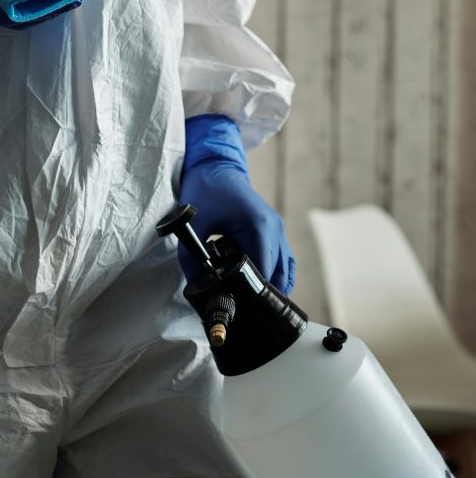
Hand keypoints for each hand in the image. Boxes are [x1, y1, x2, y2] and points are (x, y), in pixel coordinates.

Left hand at [179, 115, 296, 294]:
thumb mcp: (192, 228)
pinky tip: (261, 288)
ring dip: (270, 286)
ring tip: (250, 302)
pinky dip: (276, 275)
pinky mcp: (275, 230)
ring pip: (284, 270)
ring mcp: (278, 229)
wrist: (214, 166)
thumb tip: (198, 289)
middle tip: (242, 310)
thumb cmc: (203, 192)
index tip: (235, 307)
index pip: (262, 274)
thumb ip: (193, 261)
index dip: (249, 294)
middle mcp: (275, 229)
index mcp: (258, 227)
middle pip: (277, 276)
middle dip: (259, 294)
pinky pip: (284, 260)